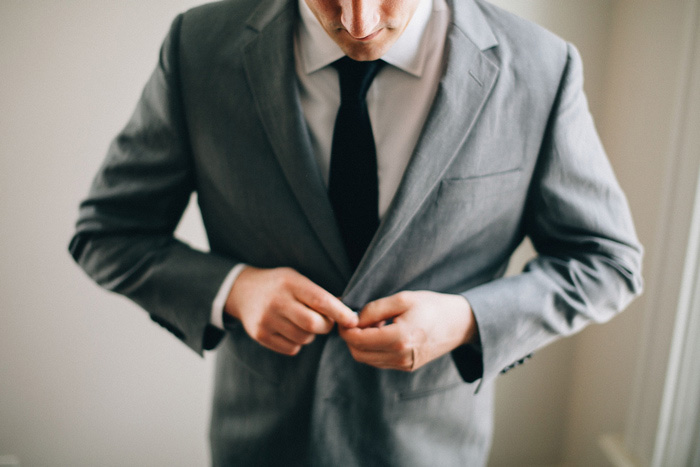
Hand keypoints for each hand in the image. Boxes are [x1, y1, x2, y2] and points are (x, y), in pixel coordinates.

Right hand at [224, 266, 357, 355]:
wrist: (243, 291)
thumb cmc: (280, 285)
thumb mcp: (297, 279)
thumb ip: (318, 294)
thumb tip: (347, 314)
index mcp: (290, 283)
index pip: (320, 300)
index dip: (340, 312)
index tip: (353, 320)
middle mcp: (277, 301)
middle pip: (313, 324)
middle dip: (326, 326)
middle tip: (325, 322)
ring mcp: (267, 319)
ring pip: (304, 338)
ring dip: (310, 335)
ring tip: (301, 322)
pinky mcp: (260, 334)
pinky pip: (292, 348)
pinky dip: (297, 343)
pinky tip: (289, 330)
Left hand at [339, 291, 476, 371]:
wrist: (459, 324)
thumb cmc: (432, 307)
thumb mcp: (403, 299)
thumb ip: (374, 309)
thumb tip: (353, 319)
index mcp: (400, 339)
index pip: (357, 340)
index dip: (345, 328)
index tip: (345, 315)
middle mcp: (400, 357)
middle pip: (358, 353)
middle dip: (350, 337)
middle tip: (356, 318)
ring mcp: (403, 365)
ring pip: (366, 359)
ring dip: (361, 343)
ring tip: (372, 324)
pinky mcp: (406, 367)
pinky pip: (378, 361)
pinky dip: (372, 348)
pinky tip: (381, 332)